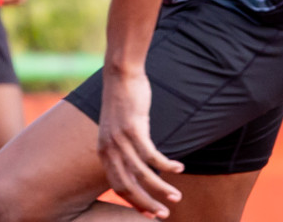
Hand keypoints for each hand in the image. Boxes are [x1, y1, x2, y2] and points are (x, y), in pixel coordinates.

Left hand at [98, 69, 183, 218]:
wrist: (121, 75)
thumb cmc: (123, 100)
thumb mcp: (118, 129)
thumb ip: (124, 147)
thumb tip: (137, 162)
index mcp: (103, 152)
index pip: (118, 186)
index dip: (134, 202)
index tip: (149, 212)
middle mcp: (109, 150)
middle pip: (128, 186)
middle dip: (147, 203)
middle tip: (164, 214)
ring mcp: (120, 140)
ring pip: (142, 174)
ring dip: (161, 188)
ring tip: (176, 197)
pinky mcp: (134, 129)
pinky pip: (152, 155)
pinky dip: (166, 165)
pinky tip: (178, 168)